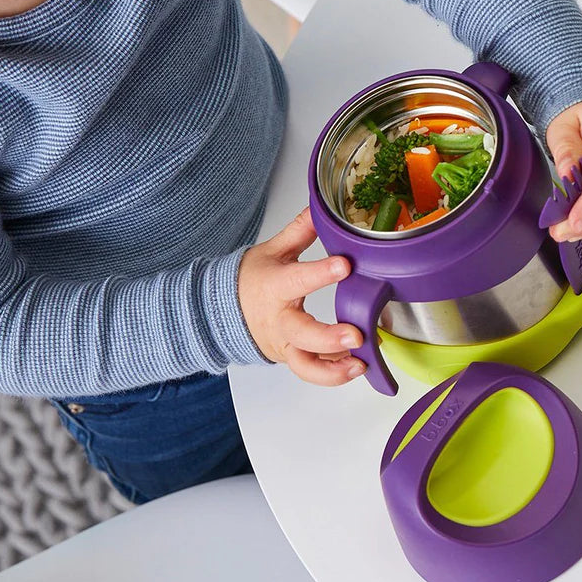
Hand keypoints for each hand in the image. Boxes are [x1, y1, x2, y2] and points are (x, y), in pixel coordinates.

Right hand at [238, 207, 365, 385]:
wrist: (221, 310)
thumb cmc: (251, 280)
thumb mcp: (274, 250)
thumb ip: (301, 230)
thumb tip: (321, 207)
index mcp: (275, 286)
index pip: (298, 279)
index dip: (321, 273)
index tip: (345, 266)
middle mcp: (279, 320)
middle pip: (301, 334)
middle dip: (328, 338)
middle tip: (356, 335)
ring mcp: (284, 343)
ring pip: (305, 365)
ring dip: (333, 370)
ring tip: (360, 363)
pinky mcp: (290, 358)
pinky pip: (310, 372)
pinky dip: (333, 374)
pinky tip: (356, 367)